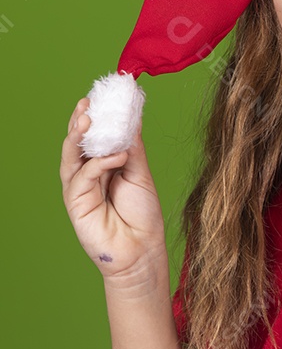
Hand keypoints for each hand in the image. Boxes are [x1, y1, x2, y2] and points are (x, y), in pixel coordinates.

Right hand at [60, 97, 167, 283]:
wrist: (142, 251)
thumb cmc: (143, 215)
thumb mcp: (140, 173)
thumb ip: (132, 147)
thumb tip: (130, 118)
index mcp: (103, 166)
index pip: (94, 137)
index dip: (97, 118)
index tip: (102, 98)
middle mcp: (88, 175)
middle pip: (77, 143)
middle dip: (79, 122)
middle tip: (86, 103)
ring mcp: (80, 189)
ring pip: (71, 157)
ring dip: (77, 136)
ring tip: (87, 118)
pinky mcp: (76, 203)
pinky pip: (83, 177)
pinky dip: (98, 164)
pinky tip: (116, 157)